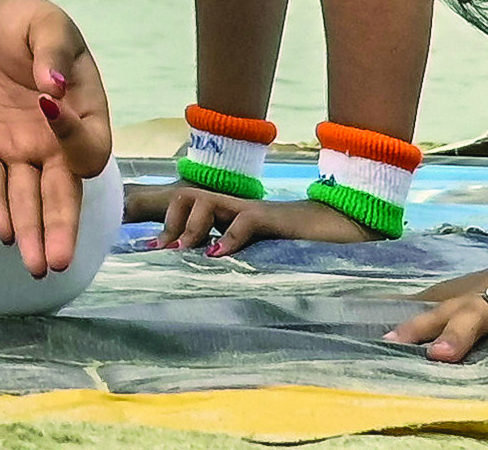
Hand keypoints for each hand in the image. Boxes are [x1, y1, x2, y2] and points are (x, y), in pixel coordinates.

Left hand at [0, 0, 111, 278]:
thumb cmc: (29, 25)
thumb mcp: (48, 24)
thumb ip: (53, 51)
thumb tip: (53, 84)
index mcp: (85, 114)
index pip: (89, 146)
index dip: (73, 136)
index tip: (50, 105)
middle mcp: (56, 144)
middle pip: (64, 194)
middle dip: (61, 228)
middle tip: (60, 261)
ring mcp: (21, 151)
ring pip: (29, 200)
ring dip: (32, 232)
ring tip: (35, 267)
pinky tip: (1, 232)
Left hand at [154, 185, 385, 255]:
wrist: (340, 226)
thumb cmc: (298, 247)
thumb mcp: (259, 257)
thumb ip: (236, 265)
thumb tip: (209, 291)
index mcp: (227, 217)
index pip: (186, 207)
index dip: (164, 225)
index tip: (146, 251)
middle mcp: (234, 209)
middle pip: (186, 196)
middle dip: (167, 222)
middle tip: (159, 251)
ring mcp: (251, 211)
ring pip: (207, 200)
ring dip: (190, 226)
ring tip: (181, 251)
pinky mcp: (273, 219)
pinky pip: (245, 220)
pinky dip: (228, 238)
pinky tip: (218, 256)